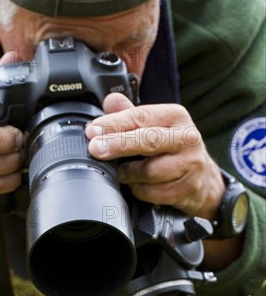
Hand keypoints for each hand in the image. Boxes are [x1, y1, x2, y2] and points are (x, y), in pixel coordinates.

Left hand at [86, 93, 224, 220]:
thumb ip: (130, 114)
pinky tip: (137, 186)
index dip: (114, 124)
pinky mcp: (188, 188)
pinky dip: (139, 191)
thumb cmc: (172, 148)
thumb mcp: (155, 125)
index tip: (93, 131)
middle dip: (118, 145)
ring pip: (148, 172)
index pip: (141, 116)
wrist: (203, 179)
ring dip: (128, 174)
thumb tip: (109, 102)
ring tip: (122, 172)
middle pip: (147, 141)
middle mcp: (187, 138)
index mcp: (176, 116)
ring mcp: (190, 165)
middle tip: (95, 149)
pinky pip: (153, 193)